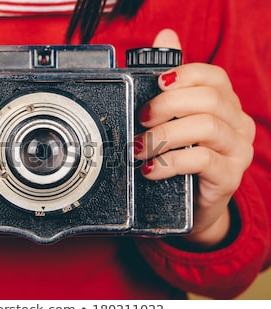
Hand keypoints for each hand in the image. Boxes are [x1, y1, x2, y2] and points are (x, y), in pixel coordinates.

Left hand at [134, 29, 254, 248]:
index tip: (155, 87)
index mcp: (225, 104)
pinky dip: (169, 162)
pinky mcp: (229, 176)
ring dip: (163, 136)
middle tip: (140, 120)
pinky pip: (201, 160)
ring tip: (139, 148)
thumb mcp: (176, 120)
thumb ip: (172, 81)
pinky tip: (151, 169)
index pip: (212, 76)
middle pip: (208, 99)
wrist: (194, 204)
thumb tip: (166, 35)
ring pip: (204, 127)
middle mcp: (237, 123)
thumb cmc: (183, 157)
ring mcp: (237, 150)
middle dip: (166, 106)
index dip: (182, 76)